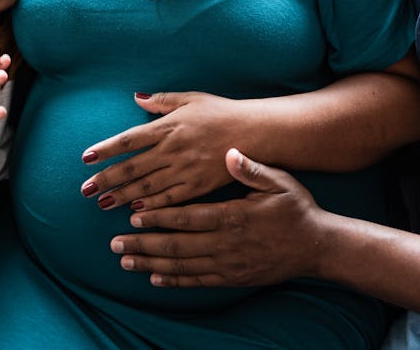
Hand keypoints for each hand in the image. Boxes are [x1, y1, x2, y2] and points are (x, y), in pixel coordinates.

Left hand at [80, 91, 254, 209]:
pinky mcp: (200, 186)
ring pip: (148, 186)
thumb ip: (161, 101)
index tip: (86, 158)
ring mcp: (186, 170)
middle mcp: (173, 150)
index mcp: (168, 126)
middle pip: (133, 167)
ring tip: (103, 204)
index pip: (129, 139)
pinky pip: (172, 199)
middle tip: (85, 190)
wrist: (256, 132)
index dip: (106, 149)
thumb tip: (136, 97)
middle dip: (107, 179)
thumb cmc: (221, 112)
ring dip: (123, 196)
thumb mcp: (190, 99)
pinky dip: (153, 206)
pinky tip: (137, 213)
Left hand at [109, 148, 321, 287]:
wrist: (318, 246)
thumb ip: (250, 168)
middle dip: (143, 243)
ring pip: (182, 265)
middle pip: (176, 245)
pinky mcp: (233, 278)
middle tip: (115, 241)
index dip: (158, 216)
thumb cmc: (295, 208)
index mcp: (232, 216)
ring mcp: (228, 264)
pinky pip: (198, 281)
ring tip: (125, 260)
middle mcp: (226, 243)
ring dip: (151, 263)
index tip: (133, 213)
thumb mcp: (278, 181)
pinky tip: (155, 278)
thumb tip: (230, 152)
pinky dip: (175, 280)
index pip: (186, 217)